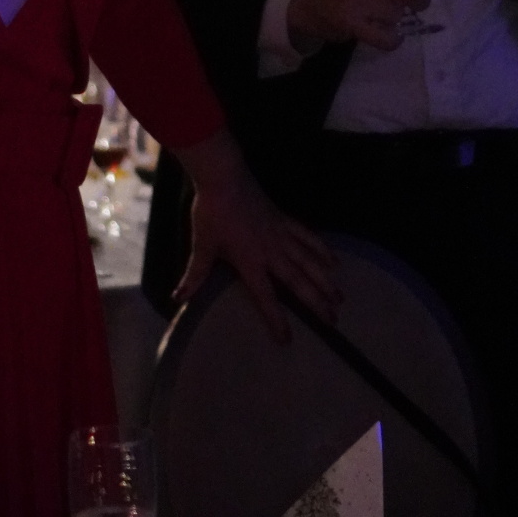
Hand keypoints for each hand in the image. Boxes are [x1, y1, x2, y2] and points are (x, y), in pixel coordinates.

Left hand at [175, 154, 340, 343]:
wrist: (225, 177)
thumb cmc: (211, 212)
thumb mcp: (202, 245)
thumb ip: (195, 274)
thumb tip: (178, 297)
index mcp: (250, 261)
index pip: (265, 296)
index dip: (276, 319)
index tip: (287, 339)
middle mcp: (271, 251)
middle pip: (298, 282)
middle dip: (316, 303)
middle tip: (333, 321)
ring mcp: (281, 234)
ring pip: (309, 262)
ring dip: (325, 281)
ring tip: (339, 298)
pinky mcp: (285, 219)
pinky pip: (308, 237)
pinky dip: (322, 249)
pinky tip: (334, 262)